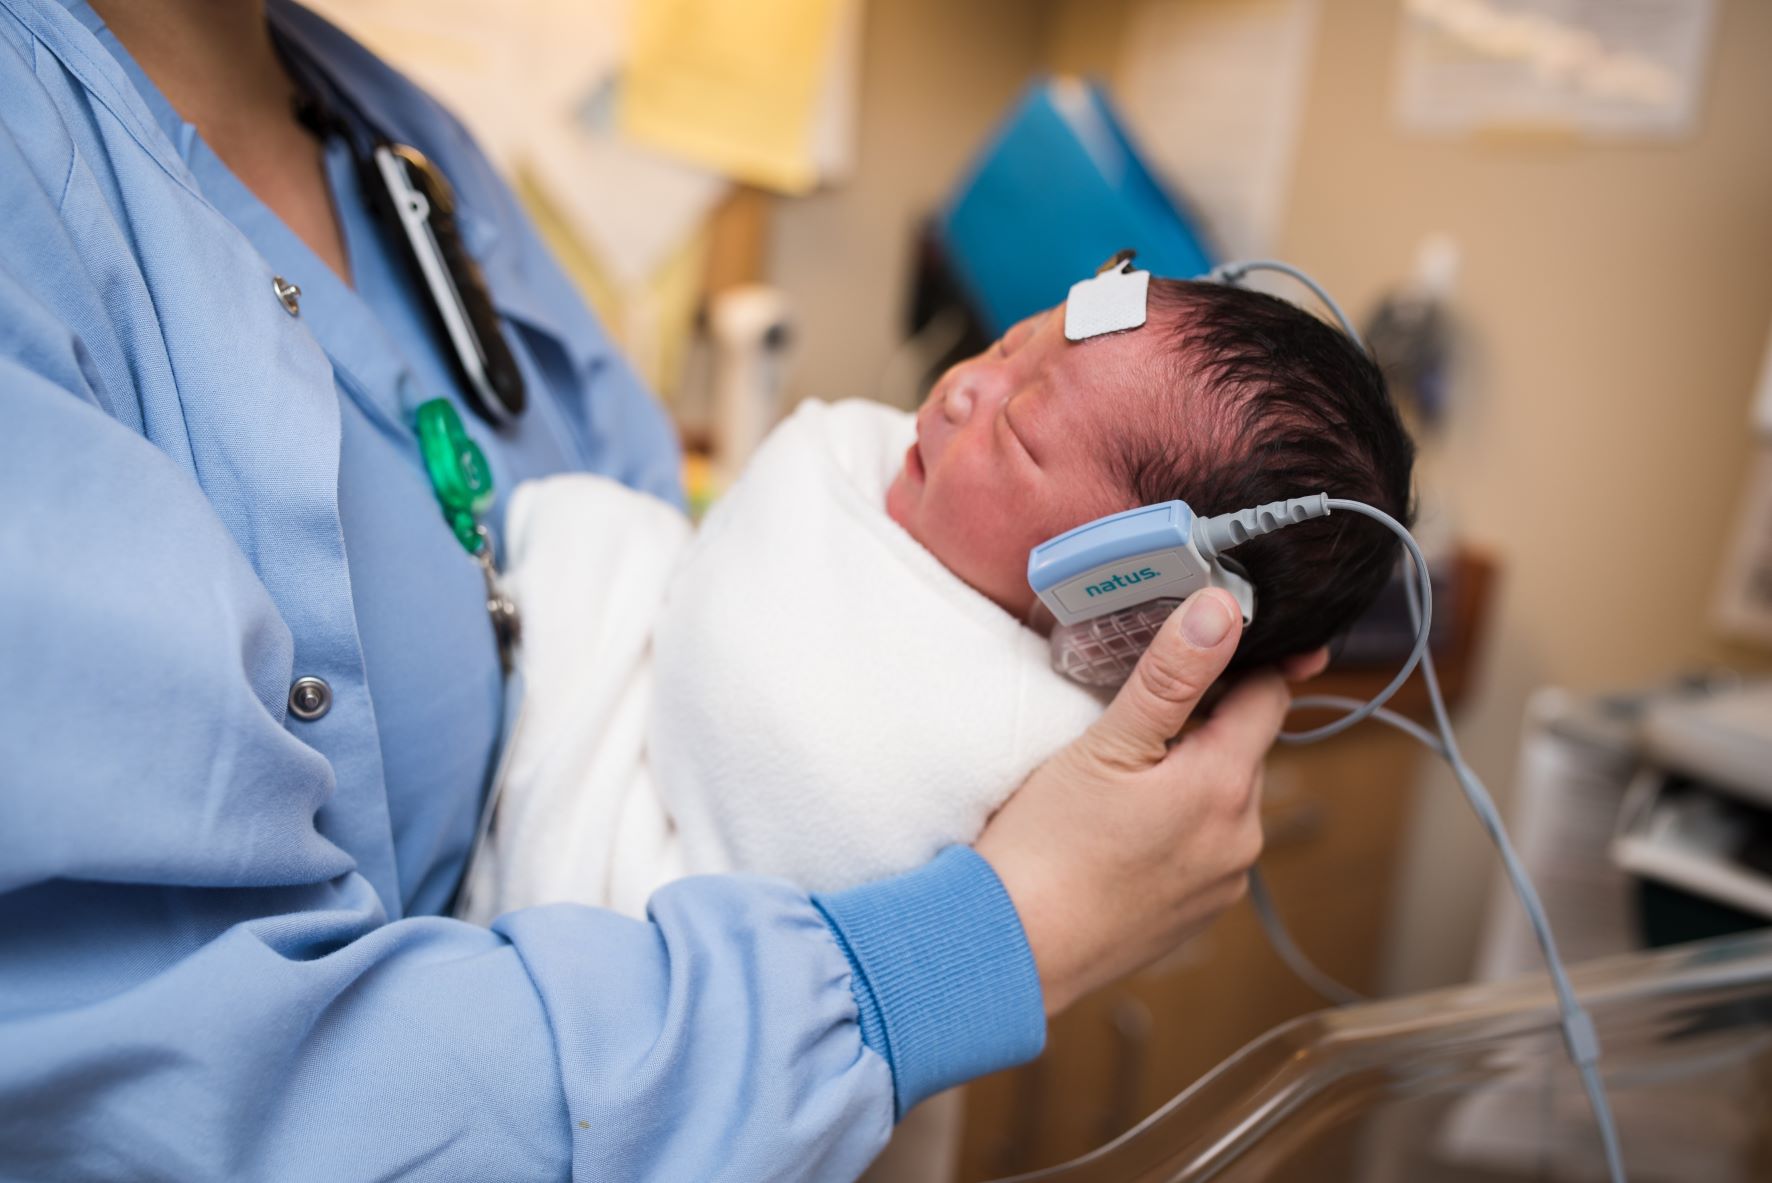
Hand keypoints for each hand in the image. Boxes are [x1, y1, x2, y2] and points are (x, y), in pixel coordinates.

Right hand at [974, 589, 1291, 1015]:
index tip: (1203, 646)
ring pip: (1222, 798)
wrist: (1007, 951)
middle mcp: (1242, 840)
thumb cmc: (1045, 849)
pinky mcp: (1195, 914)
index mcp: (1226, 787)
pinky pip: (1203, 846)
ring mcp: (1222, 883)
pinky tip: (1117, 830)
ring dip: (1187, 777)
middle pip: (1243, 747)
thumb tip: (1222, 611)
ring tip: (1116, 780)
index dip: (1237, 662)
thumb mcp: (1104, 743)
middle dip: (1201, 724)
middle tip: (1130, 719)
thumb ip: (1172, 674)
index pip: (1268, 696)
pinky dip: (1174, 826)